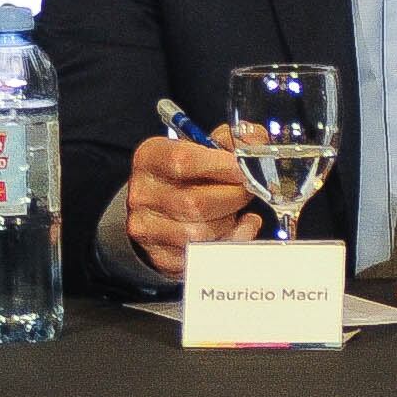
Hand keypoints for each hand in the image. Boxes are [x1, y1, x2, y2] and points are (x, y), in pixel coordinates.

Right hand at [122, 131, 264, 264]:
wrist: (165, 206)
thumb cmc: (191, 173)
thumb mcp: (207, 145)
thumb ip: (233, 140)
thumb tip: (254, 147)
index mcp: (151, 158)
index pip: (183, 161)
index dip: (222, 166)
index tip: (243, 170)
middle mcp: (143, 193)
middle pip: (195, 202)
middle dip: (233, 197)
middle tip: (246, 191)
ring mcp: (148, 229)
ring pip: (200, 233)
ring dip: (229, 222)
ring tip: (232, 210)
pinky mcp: (161, 256)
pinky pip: (204, 255)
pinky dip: (229, 242)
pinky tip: (232, 228)